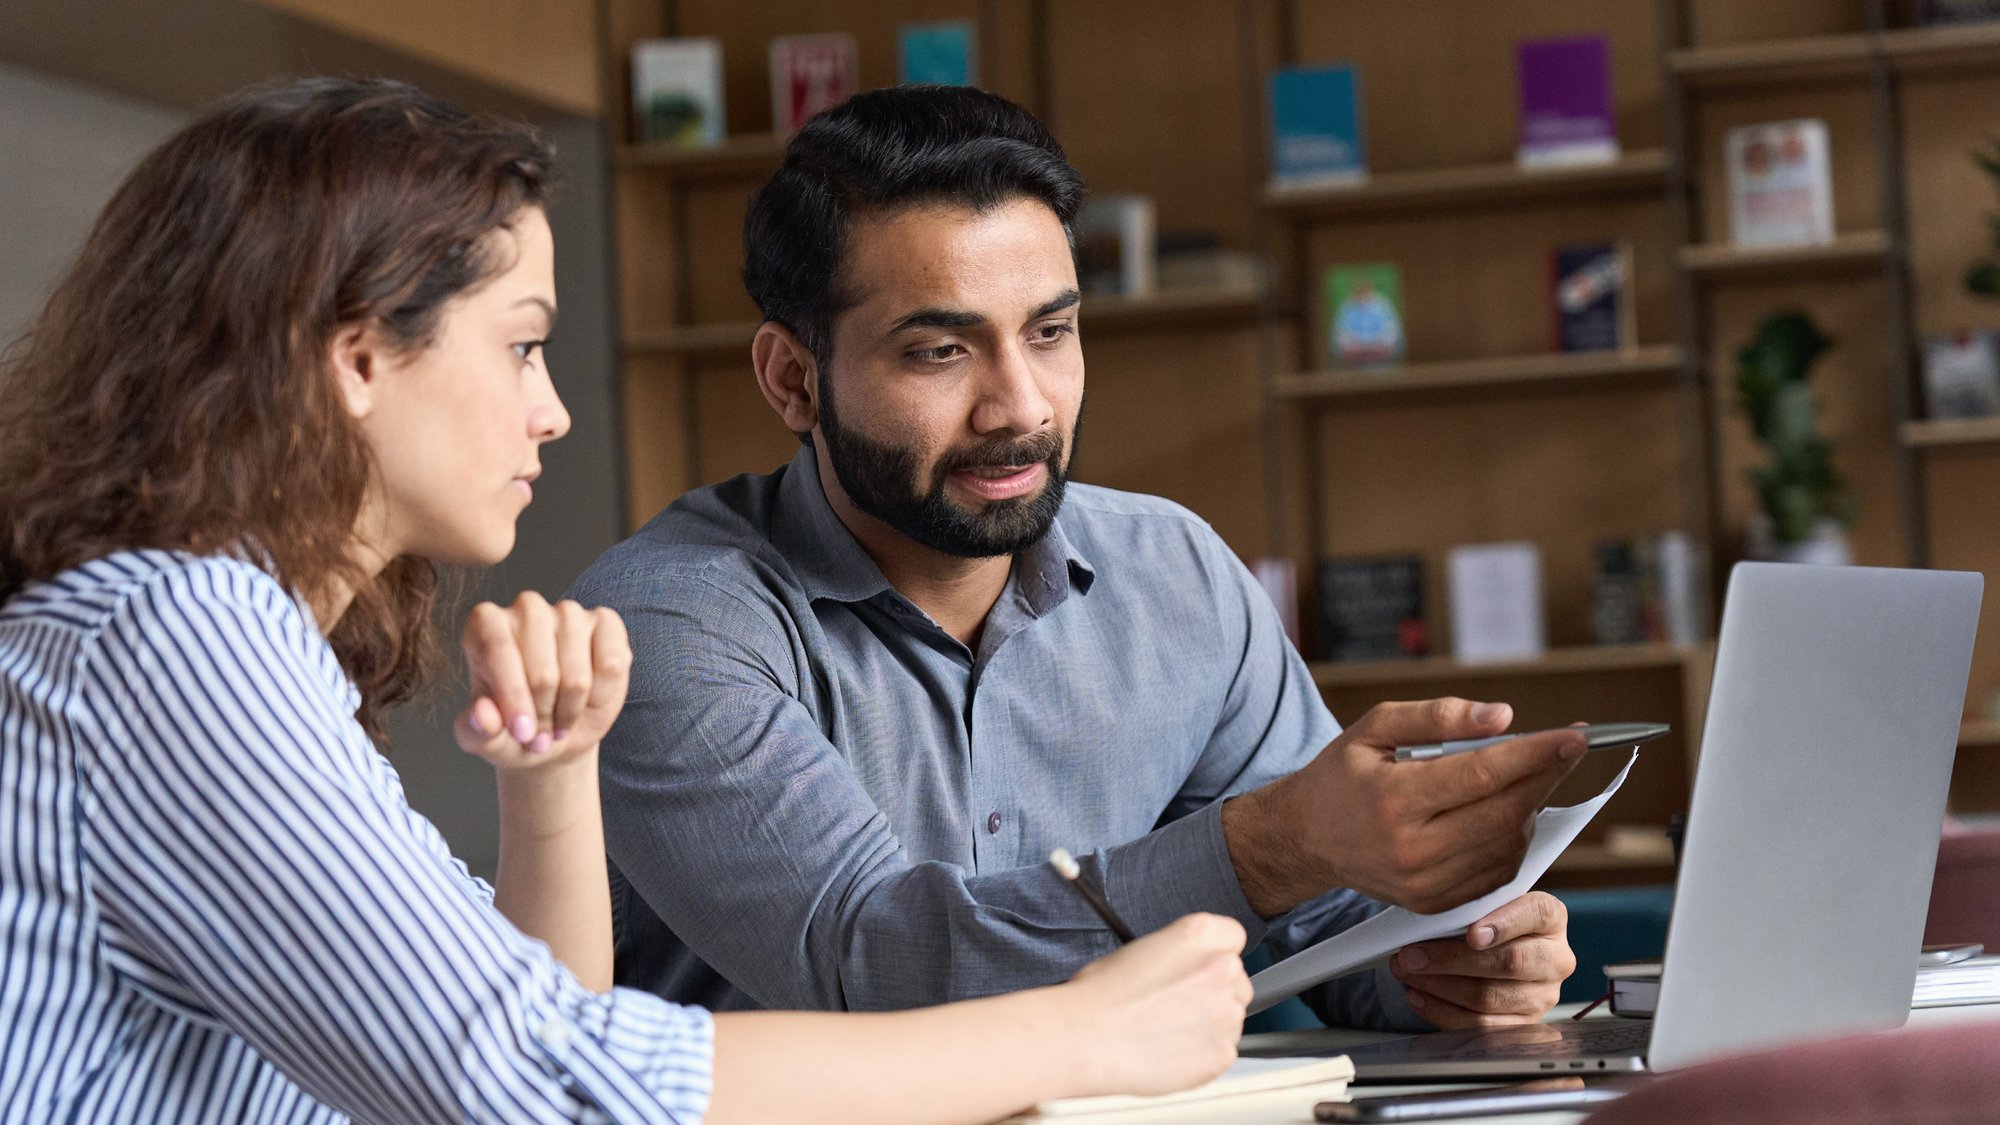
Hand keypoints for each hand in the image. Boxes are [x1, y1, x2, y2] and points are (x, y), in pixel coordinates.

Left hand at [454, 592, 629, 770]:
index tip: (521, 733)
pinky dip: (601, 695)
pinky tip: (588, 699)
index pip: (498, 650)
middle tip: (538, 733)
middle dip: (542, 713)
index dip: (512, 697)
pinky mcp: (606, 622)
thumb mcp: (486, 740)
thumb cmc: (513, 728)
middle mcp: (527, 609)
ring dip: (570, 710)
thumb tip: (484, 716)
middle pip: (541, 671)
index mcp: (486, 625)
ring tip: (558, 721)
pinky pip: (611, 664)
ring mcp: (569, 612)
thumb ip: (476, 731)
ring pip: (577, 675)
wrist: (555, 732)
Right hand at [1064, 914, 1251, 1097]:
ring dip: (1208, 1023)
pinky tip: (1169, 1050)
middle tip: (1177, 1004)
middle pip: (1236, 978)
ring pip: (1230, 1017)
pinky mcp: (1222, 1053)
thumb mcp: (1139, 950)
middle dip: (1213, 991)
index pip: (1232, 936)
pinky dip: (1202, 1054)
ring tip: (1165, 1030)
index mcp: (1200, 934)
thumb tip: (1185, 969)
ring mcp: (1226, 1014)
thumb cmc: (1100, 996)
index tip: (1200, 967)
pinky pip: (1222, 1051)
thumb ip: (1177, 955)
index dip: (1214, 954)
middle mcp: (1222, 969)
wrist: (1084, 1039)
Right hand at [1224, 698, 1585, 915]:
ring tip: (1524, 776)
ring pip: (1508, 845)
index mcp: (1393, 799)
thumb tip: (1504, 717)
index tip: (1576, 736)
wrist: (1306, 837)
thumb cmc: (1343, 774)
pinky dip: (1513, 839)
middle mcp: (1410, 849)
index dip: (1535, 755)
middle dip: (1546, 778)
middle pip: (1505, 814)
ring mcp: (1423, 883)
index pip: (1482, 775)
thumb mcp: (1375, 726)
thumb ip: (1438, 716)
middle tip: (1567, 749)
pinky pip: (1497, 872)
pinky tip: (1503, 812)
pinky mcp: (1433, 903)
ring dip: (1530, 807)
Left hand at [1389, 892, 1575, 1028]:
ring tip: (1405, 972)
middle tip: (1411, 954)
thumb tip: (1426, 915)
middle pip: (1508, 962)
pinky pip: (1480, 1026)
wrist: (1496, 953)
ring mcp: (1543, 996)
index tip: (1472, 934)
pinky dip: (1442, 1011)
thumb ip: (1468, 905)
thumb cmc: (1483, 922)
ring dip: (1438, 985)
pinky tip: (1417, 996)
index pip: (1537, 913)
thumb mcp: (1483, 905)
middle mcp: (1555, 958)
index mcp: (1551, 918)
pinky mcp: (1524, 1025)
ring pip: (1488, 996)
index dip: (1504, 924)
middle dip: (1451, 959)